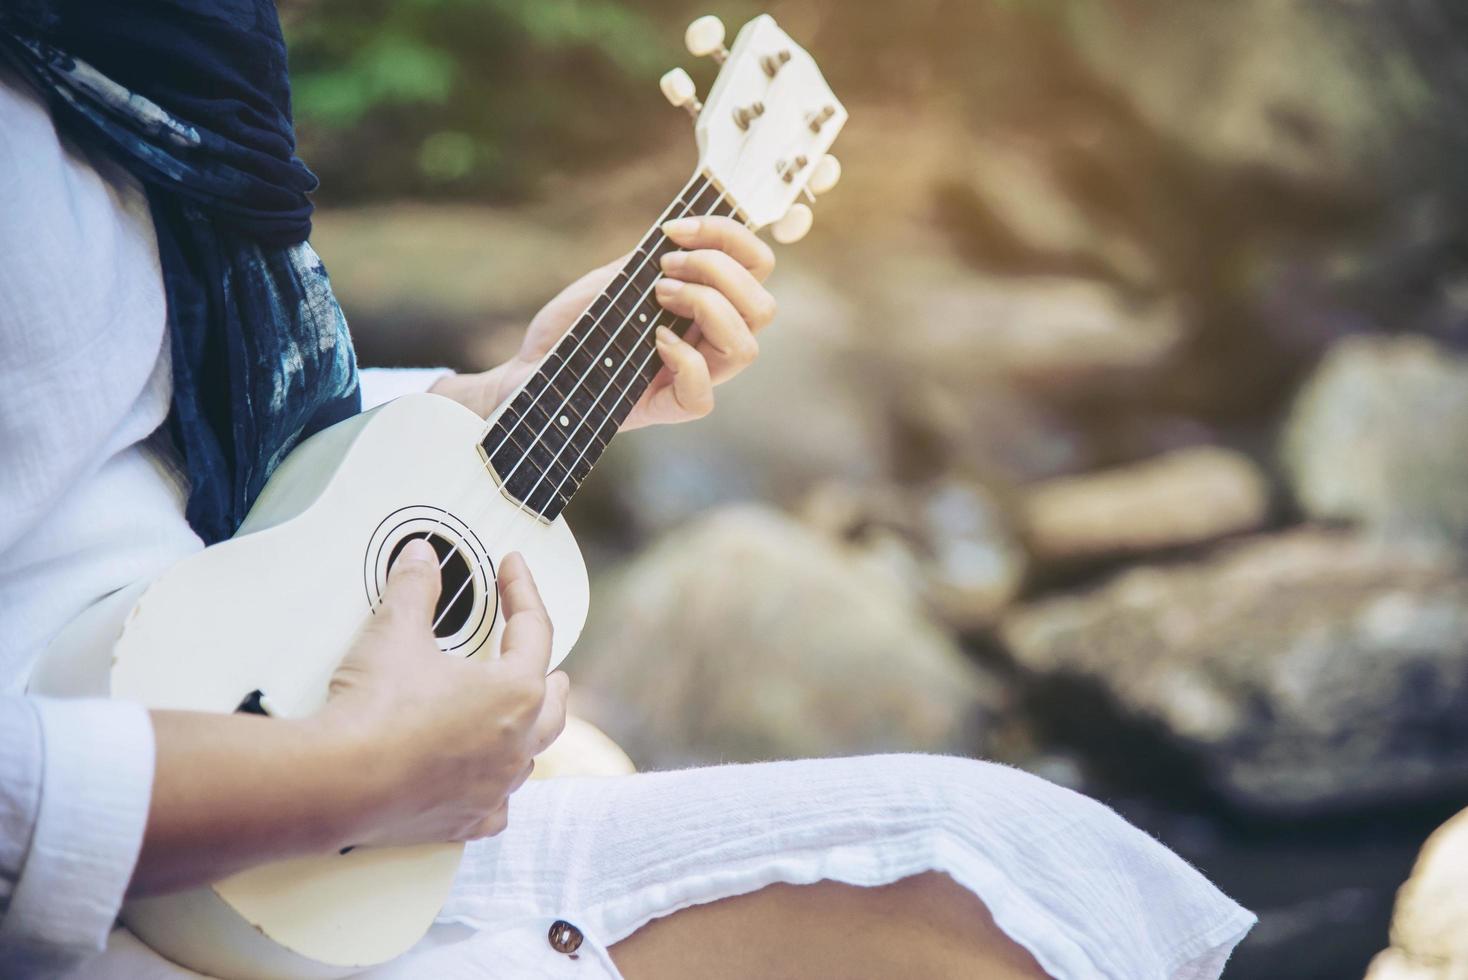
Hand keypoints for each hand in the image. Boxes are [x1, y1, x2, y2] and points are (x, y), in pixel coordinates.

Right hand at [317, 540, 567, 845]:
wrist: (337, 782)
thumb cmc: (373, 710)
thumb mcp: (396, 631)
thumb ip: (416, 587)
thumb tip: (421, 557)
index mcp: (516, 693)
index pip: (534, 629)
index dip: (522, 590)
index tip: (512, 569)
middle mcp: (517, 743)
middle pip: (552, 701)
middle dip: (546, 670)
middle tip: (532, 650)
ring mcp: (495, 787)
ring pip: (530, 754)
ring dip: (527, 729)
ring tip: (517, 714)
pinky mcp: (466, 820)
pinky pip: (497, 806)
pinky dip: (496, 789)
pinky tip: (488, 784)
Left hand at [433, 216, 775, 429]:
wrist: (528, 370)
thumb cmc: (570, 325)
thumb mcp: (613, 278)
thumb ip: (653, 260)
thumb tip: (686, 237)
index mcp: (707, 304)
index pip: (756, 268)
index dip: (732, 237)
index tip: (675, 229)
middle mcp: (709, 341)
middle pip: (763, 307)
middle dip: (718, 270)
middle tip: (665, 267)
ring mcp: (693, 377)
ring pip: (745, 348)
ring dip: (707, 306)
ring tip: (659, 295)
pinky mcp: (667, 409)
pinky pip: (702, 396)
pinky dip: (685, 361)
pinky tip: (654, 341)